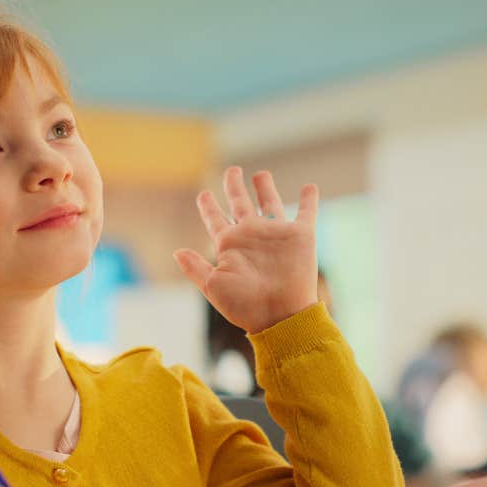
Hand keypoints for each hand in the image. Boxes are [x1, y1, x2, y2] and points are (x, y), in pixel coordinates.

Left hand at [174, 166, 318, 333]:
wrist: (280, 315)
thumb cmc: (244, 305)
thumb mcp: (213, 286)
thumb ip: (195, 268)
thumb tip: (176, 251)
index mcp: (229, 245)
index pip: (215, 219)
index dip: (208, 206)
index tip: (204, 194)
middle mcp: (251, 235)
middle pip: (240, 204)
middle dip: (234, 187)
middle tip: (232, 170)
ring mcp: (275, 234)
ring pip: (269, 203)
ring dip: (265, 188)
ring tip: (261, 174)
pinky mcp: (300, 236)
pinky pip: (306, 212)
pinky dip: (309, 200)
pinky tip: (310, 187)